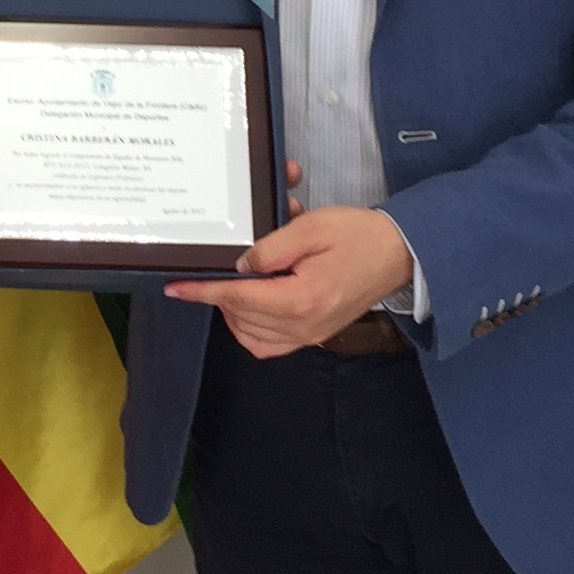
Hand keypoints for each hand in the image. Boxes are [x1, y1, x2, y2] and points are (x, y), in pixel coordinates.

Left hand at [166, 204, 413, 359]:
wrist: (398, 253)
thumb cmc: (357, 235)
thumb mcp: (311, 228)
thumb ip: (270, 248)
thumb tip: (239, 266)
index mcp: (300, 298)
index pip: (238, 298)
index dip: (203, 291)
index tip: (175, 287)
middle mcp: (303, 325)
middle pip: (241, 320)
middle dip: (219, 298)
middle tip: (214, 272)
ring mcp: (310, 335)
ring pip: (252, 338)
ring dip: (234, 315)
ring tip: (233, 286)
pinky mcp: (315, 335)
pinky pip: (271, 345)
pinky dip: (252, 330)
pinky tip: (251, 306)